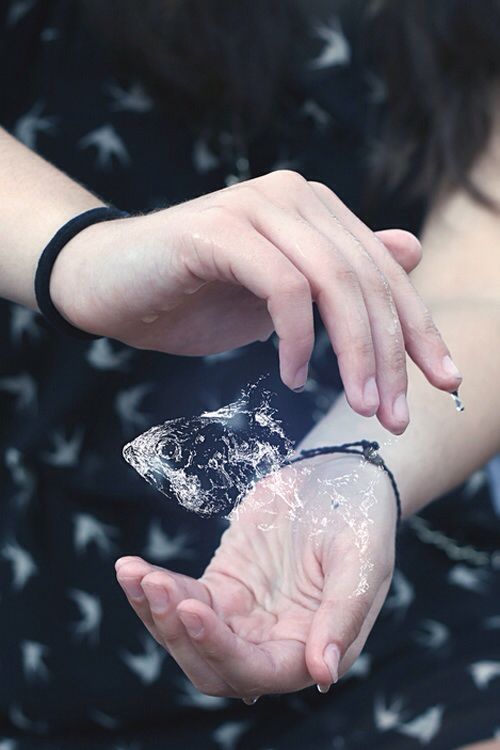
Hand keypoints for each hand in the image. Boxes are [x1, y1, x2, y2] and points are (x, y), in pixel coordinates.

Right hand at [51, 170, 461, 433]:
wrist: (107, 284)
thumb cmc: (192, 296)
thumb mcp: (279, 297)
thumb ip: (340, 276)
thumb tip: (412, 250)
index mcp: (315, 210)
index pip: (385, 272)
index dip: (419, 330)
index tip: (444, 385)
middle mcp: (293, 197)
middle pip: (367, 279)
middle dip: (392, 354)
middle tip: (396, 415)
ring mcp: (257, 207)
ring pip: (334, 282)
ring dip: (354, 353)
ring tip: (359, 405)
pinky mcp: (220, 229)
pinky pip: (283, 287)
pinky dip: (297, 339)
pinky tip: (291, 376)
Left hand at [115, 454, 396, 698]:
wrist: (342, 477)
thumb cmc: (362, 519)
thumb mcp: (363, 562)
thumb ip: (343, 617)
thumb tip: (323, 674)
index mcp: (312, 646)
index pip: (259, 670)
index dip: (220, 649)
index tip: (193, 608)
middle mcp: (274, 642)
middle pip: (212, 666)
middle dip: (178, 634)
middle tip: (154, 587)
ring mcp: (244, 616)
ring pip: (188, 638)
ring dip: (156, 612)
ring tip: (132, 574)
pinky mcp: (224, 586)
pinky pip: (183, 599)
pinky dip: (154, 588)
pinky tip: (131, 568)